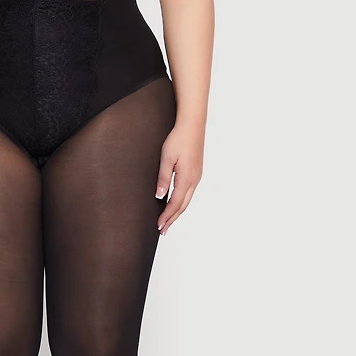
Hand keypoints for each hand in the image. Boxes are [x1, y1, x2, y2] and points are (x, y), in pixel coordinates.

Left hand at [155, 120, 203, 236]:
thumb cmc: (178, 139)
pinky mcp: (196, 172)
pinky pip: (188, 193)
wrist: (192, 125)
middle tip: (163, 230)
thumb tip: (159, 196)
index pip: (175, 203)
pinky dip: (181, 202)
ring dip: (177, 212)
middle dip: (172, 219)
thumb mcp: (167, 158)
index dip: (166, 216)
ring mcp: (196, 177)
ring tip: (168, 221)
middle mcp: (194, 180)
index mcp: (186, 178)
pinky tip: (176, 204)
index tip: (158, 226)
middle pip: (182, 206)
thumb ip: (163, 178)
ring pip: (187, 200)